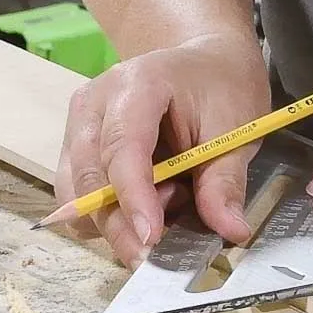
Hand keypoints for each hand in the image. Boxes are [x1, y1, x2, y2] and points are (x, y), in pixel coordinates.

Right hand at [53, 34, 270, 267]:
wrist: (202, 60)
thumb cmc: (220, 86)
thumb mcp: (237, 128)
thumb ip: (226, 180)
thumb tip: (230, 230)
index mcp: (137, 84)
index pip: (122, 148)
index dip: (133, 198)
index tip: (152, 240)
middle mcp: (94, 102)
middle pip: (90, 177)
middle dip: (121, 224)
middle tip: (162, 253)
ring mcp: (78, 124)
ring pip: (76, 193)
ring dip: (116, 218)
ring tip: (169, 203)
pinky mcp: (75, 147)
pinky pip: (79, 196)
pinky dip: (111, 213)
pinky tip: (151, 200)